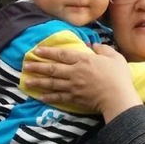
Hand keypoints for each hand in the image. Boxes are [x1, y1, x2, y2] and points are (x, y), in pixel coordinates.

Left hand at [22, 44, 141, 121]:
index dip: (48, 52)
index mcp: (83, 60)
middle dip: (38, 66)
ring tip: (26, 81)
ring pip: (52, 83)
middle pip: (52, 68)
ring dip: (38, 82)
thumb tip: (92, 45)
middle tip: (26, 65)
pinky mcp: (74, 98)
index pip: (62, 54)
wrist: (118, 97)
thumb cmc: (118, 76)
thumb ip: (102, 49)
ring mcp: (73, 86)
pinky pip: (58, 97)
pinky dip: (48, 97)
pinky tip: (39, 96)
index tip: (37, 50)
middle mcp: (75, 72)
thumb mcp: (114, 56)